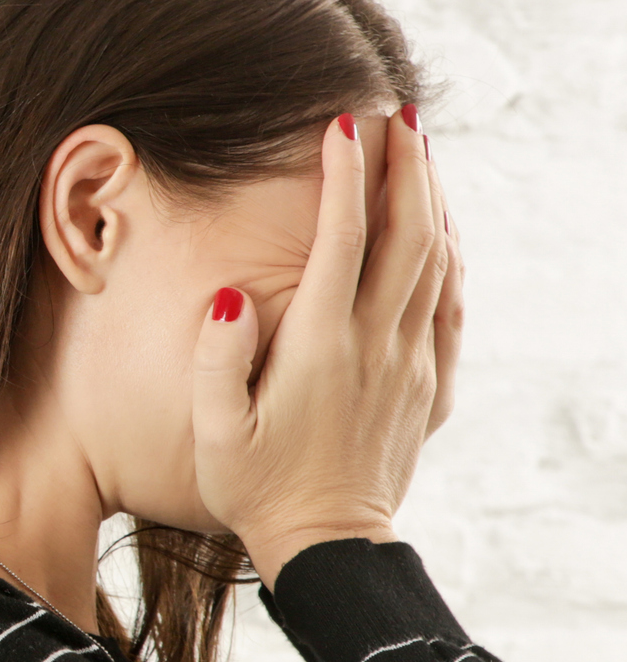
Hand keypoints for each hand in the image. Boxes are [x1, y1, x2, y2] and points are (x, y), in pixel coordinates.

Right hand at [191, 108, 461, 586]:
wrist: (326, 546)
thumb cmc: (253, 487)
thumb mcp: (213, 430)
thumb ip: (217, 361)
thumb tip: (232, 296)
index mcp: (322, 347)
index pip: (342, 238)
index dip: (345, 174)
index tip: (341, 124)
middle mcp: (376, 346)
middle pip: (405, 234)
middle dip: (404, 166)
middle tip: (395, 115)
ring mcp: (411, 364)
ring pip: (435, 261)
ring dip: (430, 200)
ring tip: (419, 152)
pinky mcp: (428, 386)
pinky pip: (449, 305)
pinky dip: (448, 255)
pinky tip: (438, 229)